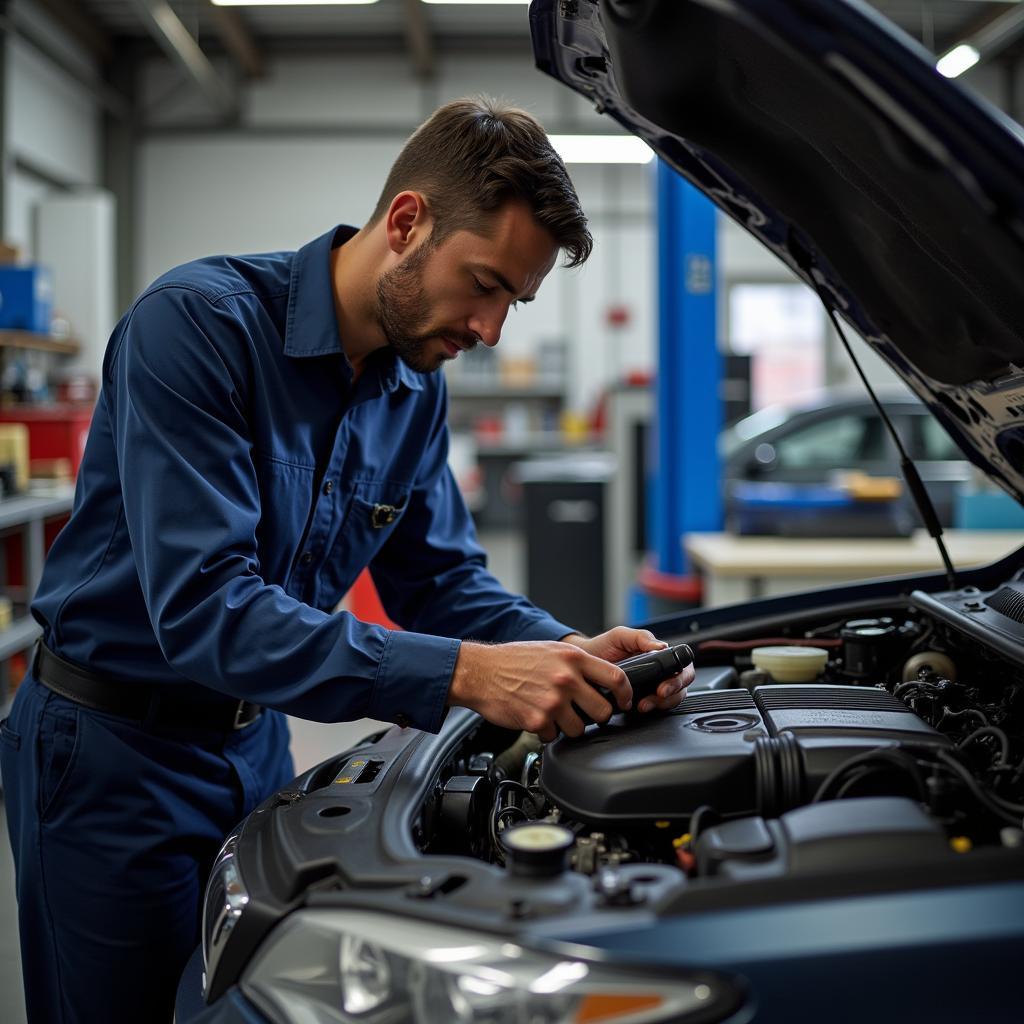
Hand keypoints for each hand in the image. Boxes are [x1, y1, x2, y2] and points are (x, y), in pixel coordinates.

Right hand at [446, 639, 632, 741]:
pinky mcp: (538, 721)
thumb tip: (602, 680)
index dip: (625, 694)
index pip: (616, 677)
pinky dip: (546, 731)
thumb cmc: (514, 660)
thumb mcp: (552, 650)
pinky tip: (536, 717)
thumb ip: (577, 664)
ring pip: (580, 729)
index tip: (623, 702)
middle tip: (585, 713)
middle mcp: (566, 679)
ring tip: (555, 714)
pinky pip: (554, 736)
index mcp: (573, 658)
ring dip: (569, 726)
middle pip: (603, 710)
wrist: (481, 671)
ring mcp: (553, 701)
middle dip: (596, 716)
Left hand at [562, 627, 693, 712]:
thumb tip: (661, 646)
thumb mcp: (620, 636)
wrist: (582, 662)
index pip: (683, 668)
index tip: (664, 685)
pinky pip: (654, 708)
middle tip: (658, 695)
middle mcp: (660, 673)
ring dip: (661, 704)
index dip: (680, 678)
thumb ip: (641, 637)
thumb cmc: (603, 647)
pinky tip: (638, 708)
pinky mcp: (641, 700)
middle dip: (672, 694)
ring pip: (670, 700)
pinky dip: (650, 710)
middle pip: (681, 687)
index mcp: (660, 656)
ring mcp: (651, 687)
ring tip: (643, 705)